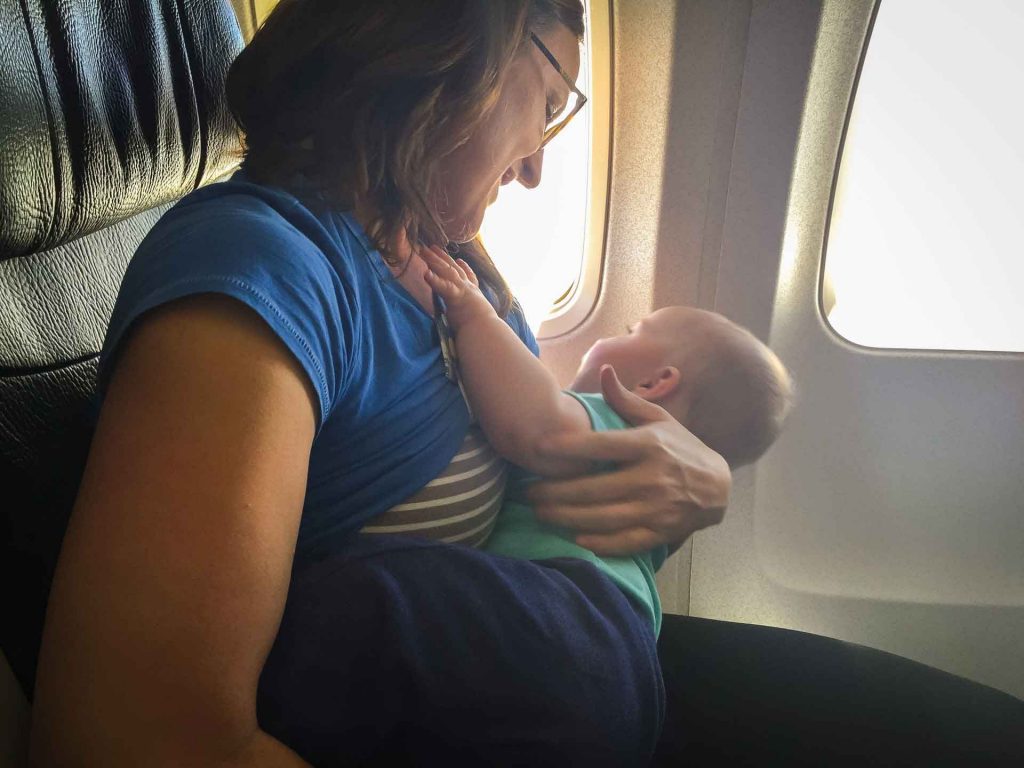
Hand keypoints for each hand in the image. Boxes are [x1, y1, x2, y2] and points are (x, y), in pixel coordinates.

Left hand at [420, 245, 494, 330]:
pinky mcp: (456, 296)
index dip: (465, 268)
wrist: (485, 332)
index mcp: (474, 295)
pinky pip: (443, 286)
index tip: (460, 261)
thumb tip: (466, 323)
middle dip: (443, 257)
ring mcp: (462, 290)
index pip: (470, 278)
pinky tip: (425, 273)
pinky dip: (434, 279)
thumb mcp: (476, 319)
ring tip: (423, 251)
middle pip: (454, 269)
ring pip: (447, 271)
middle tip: (433, 247)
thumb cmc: (481, 330)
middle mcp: (469, 289)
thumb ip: (468, 316)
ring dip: (434, 260)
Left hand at [526, 365, 730, 555]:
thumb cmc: (680, 448)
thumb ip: (626, 401)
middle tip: (528, 493)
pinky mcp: (661, 532)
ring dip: (567, 518)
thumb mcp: (659, 420)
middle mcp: (651, 477)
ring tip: (540, 513)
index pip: (601, 446)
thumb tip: (604, 372)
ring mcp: (657, 508)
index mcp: (647, 445)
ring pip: (603, 518)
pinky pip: (625, 541)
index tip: (539, 448)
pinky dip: (599, 542)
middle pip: (594, 488)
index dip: (568, 448)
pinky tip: (575, 538)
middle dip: (555, 492)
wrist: (717, 487)